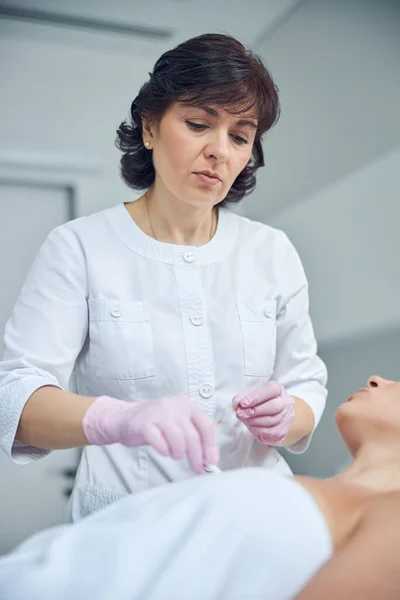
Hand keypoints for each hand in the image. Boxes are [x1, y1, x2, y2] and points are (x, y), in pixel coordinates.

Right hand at [82, 394, 218, 474]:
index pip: (206, 425)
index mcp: (186, 404)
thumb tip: (209, 458)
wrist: (124, 418)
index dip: (211, 446)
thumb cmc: (155, 424)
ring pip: (178, 439)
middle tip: (197, 469)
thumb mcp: (177, 423)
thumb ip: (193, 436)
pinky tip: (163, 451)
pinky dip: (164, 451)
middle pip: (193, 435)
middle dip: (197, 456)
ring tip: (174, 455)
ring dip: (179, 453)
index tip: (212, 462)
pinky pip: (160, 442)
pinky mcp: (143, 424)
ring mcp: (158, 413)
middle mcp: (173, 405)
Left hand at [232, 381, 294, 445]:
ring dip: (253, 421)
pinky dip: (257, 429)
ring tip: (244, 418)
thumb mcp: (251, 396)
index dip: (256, 396)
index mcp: (277, 389)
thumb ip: (242, 397)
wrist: (274, 417)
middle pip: (273, 406)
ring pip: (270, 420)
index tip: (243, 403)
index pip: (271, 389)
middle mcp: (285, 402)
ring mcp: (285, 417)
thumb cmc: (261, 403)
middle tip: (240, 413)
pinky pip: (269, 432)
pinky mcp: (282, 430)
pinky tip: (251, 425)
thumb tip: (236, 404)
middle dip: (254, 411)